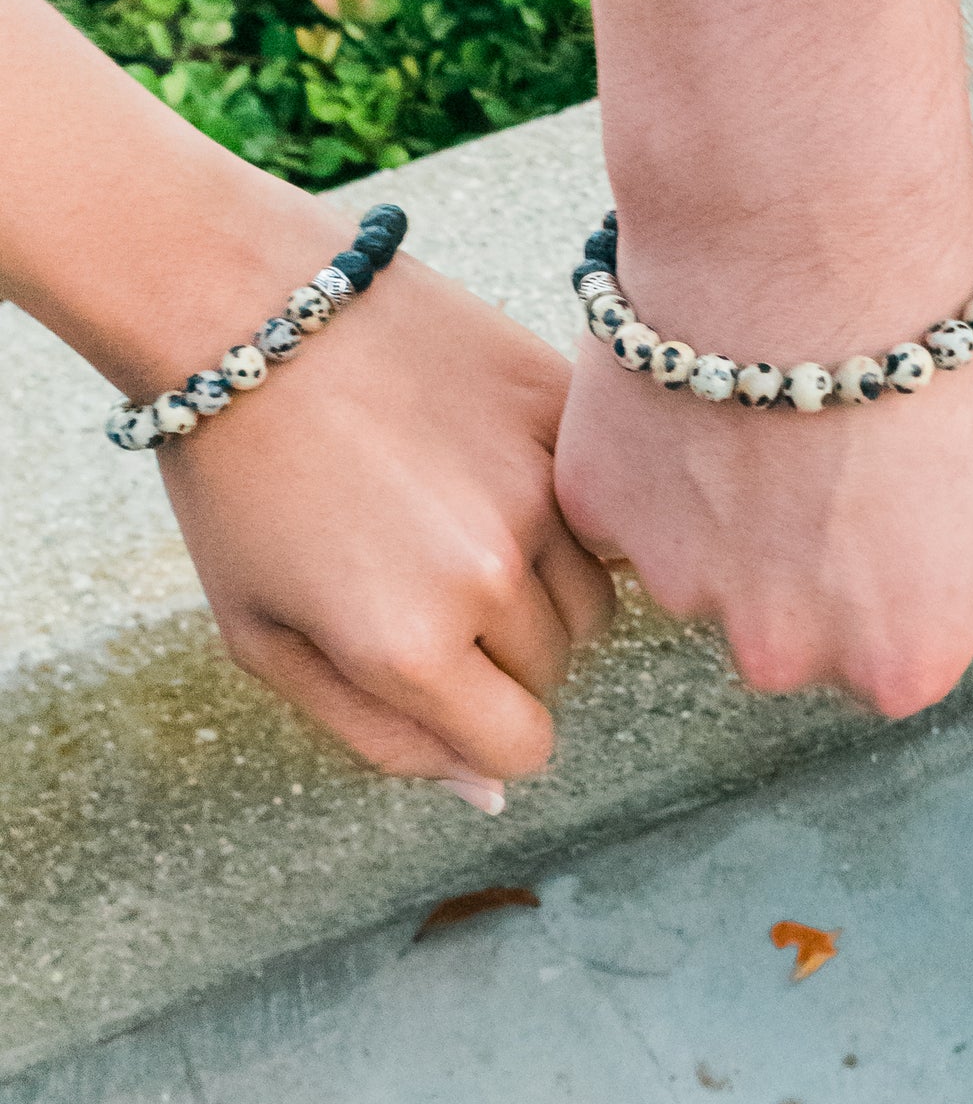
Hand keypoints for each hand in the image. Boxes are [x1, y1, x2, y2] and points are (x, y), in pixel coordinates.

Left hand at [159, 250, 613, 806]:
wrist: (252, 309)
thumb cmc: (238, 485)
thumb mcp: (264, 638)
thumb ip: (379, 736)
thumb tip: (489, 794)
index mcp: (407, 644)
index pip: (524, 745)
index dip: (491, 728)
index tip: (458, 684)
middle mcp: (490, 569)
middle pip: (561, 666)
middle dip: (509, 648)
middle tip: (436, 581)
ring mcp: (536, 480)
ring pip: (599, 590)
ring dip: (550, 582)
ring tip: (469, 523)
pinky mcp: (559, 406)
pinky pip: (601, 497)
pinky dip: (567, 503)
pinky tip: (498, 465)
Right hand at [556, 301, 972, 718]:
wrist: (807, 241)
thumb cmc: (935, 338)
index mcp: (900, 654)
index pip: (900, 650)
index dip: (899, 575)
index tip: (897, 504)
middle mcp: (783, 647)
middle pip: (791, 628)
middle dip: (802, 564)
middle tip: (820, 457)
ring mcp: (679, 581)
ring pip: (700, 565)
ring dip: (721, 513)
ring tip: (754, 413)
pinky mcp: (601, 508)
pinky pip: (627, 498)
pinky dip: (651, 457)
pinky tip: (690, 388)